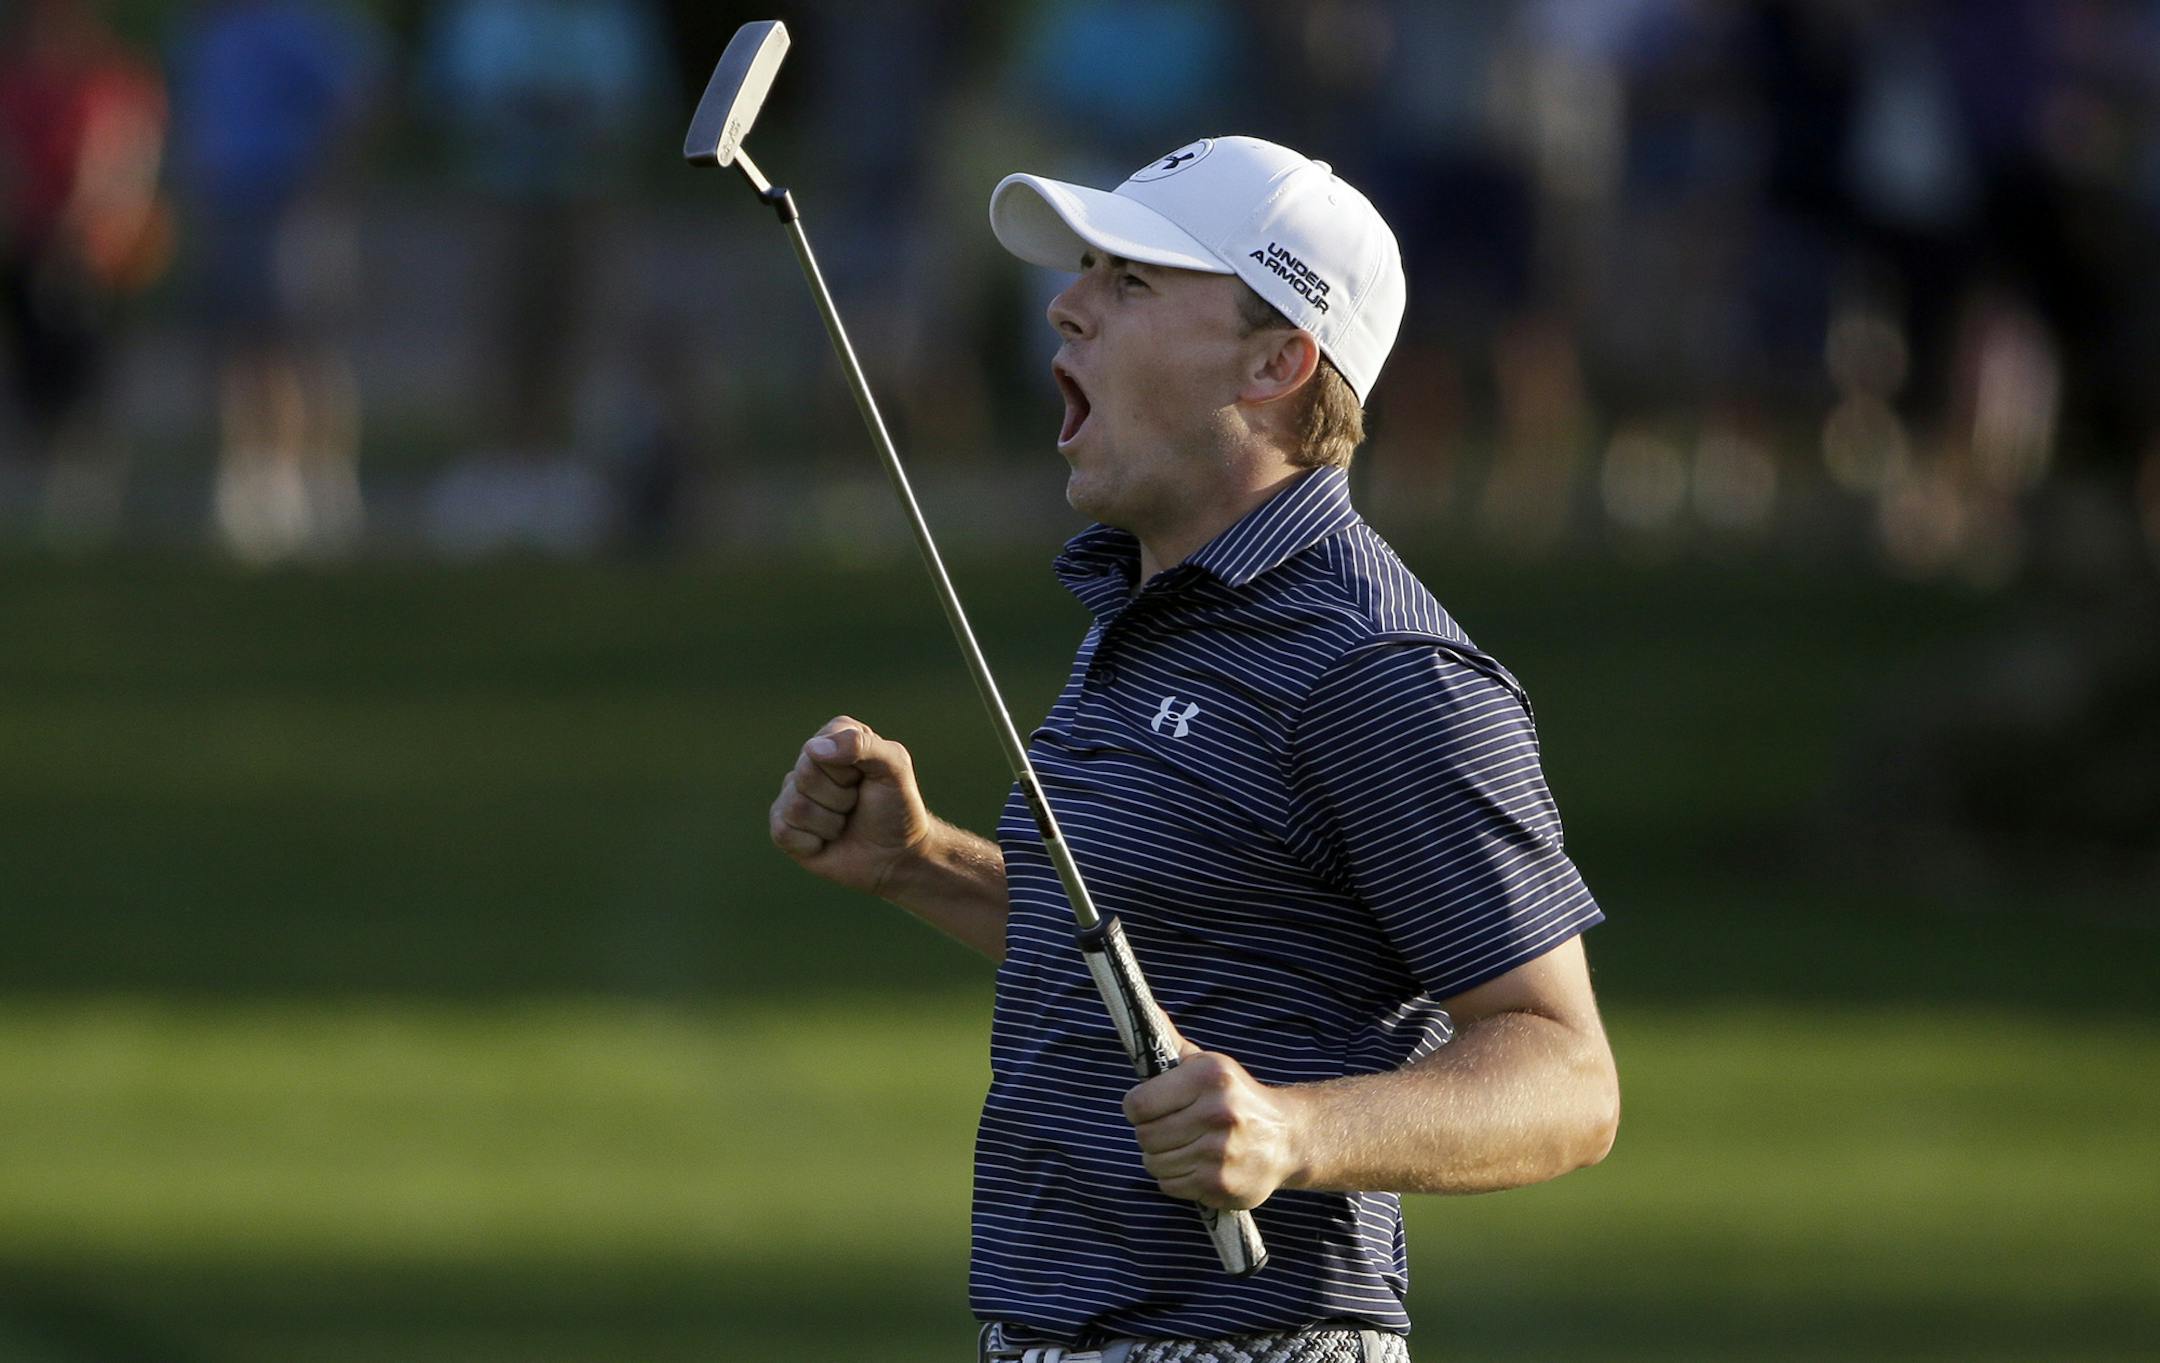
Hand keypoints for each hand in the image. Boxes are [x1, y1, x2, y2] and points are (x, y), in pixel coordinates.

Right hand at [769, 715, 931, 896]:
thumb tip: (813, 748)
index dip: (847, 772)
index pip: (820, 747)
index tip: (866, 779)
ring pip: (796, 807)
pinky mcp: (783, 824)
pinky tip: (826, 841)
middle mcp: (809, 760)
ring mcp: (793, 792)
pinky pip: (782, 831)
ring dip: (830, 823)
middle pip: (805, 775)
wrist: (896, 854)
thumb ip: (863, 745)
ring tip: (844, 821)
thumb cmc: (896, 806)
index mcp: (835, 735)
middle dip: (841, 798)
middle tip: (856, 803)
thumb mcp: (895, 767)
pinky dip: (812, 843)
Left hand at [1122, 1040, 1306, 1210]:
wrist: (1288, 1137)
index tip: (1149, 1108)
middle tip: (1170, 1129)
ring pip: (1154, 1164)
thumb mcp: (1209, 1064)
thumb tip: (1146, 1011)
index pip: (1138, 1104)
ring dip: (1162, 1158)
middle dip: (1151, 1134)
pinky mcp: (1221, 1184)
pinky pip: (1170, 1185)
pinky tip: (1197, 1165)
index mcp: (1209, 1078)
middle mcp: (1217, 1113)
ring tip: (1185, 1147)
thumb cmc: (1236, 1097)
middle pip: (1145, 1136)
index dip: (1137, 1108)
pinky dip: (1176, 1178)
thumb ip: (1172, 1043)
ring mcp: (1220, 1153)